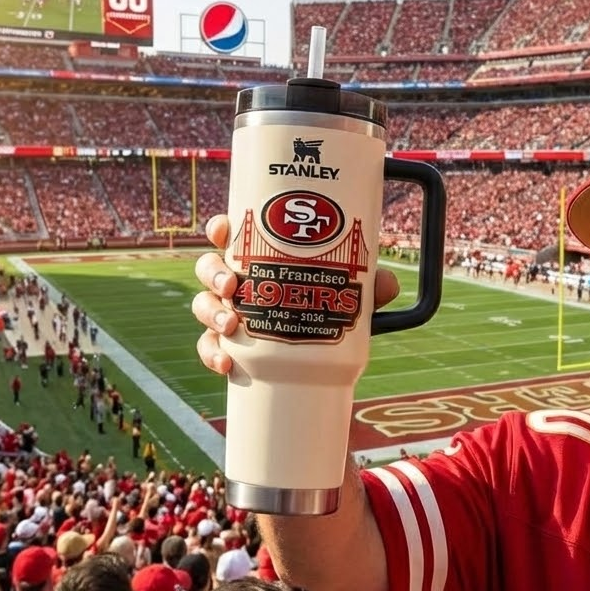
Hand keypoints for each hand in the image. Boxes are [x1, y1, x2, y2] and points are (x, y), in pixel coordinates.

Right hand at [192, 215, 400, 375]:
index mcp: (260, 259)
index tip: (223, 229)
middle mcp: (239, 282)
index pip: (231, 235)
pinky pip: (209, 346)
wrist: (320, 360)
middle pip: (208, 267)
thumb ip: (368, 289)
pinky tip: (225, 363)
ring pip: (203, 304)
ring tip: (230, 324)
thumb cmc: (328, 311)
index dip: (220, 228)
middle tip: (232, 286)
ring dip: (210, 312)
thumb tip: (386, 283)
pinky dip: (212, 353)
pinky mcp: (229, 345)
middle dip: (213, 273)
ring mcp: (230, 313)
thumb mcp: (350, 297)